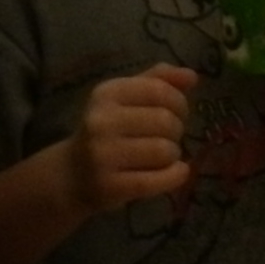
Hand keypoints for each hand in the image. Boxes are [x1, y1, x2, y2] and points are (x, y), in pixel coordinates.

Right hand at [65, 65, 195, 211]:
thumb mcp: (125, 99)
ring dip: (174, 154)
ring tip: (163, 156)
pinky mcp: (111, 186)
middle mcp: (101, 122)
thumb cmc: (107, 131)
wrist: (72, 174)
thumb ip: (158, 81)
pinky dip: (176, 175)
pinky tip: (176, 172)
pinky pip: (159, 179)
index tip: (176, 112)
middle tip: (168, 137)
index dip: (179, 102)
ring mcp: (103, 156)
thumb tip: (192, 77)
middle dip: (176, 130)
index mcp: (106, 94)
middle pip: (165, 121)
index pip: (159, 90)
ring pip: (165, 150)